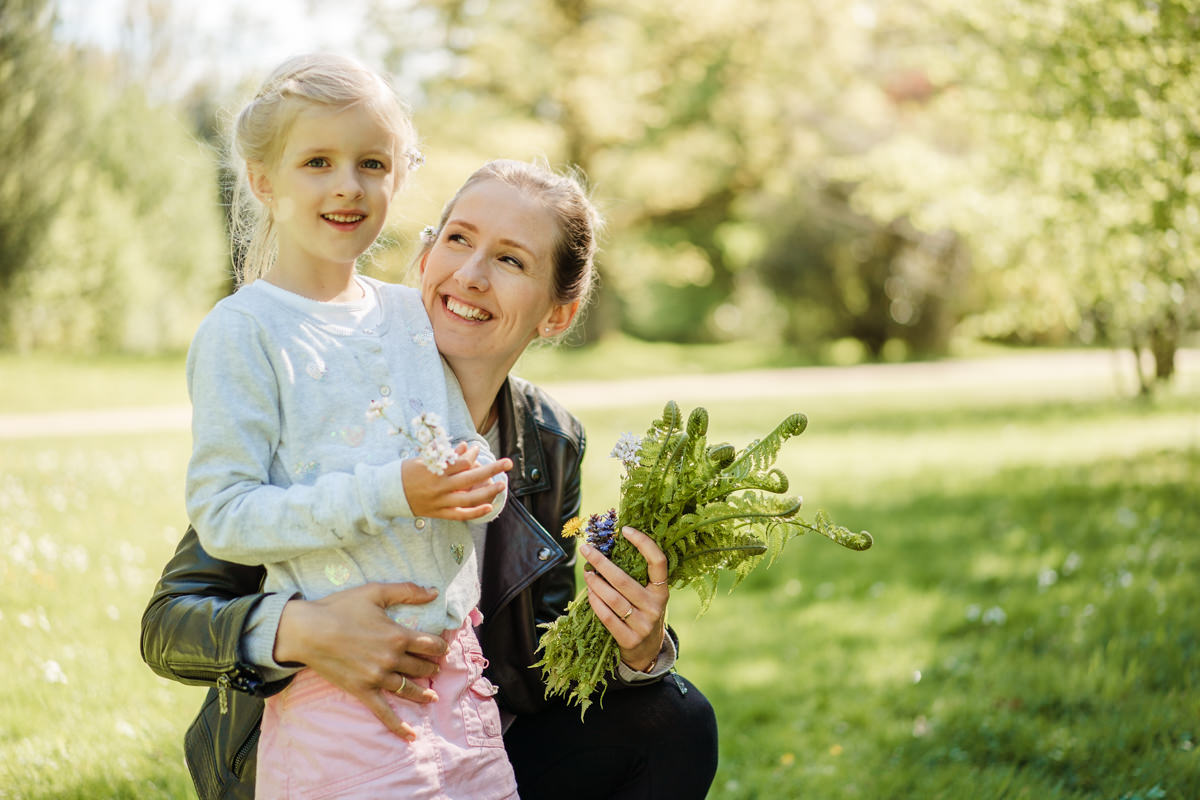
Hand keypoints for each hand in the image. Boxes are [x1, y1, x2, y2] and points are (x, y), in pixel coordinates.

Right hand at [274, 582, 448, 740]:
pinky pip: (384, 712)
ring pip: (408, 689)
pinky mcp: (362, 690)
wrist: (308, 631)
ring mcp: (377, 677)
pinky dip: (398, 725)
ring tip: (431, 696)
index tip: (440, 648)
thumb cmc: (340, 608)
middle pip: (421, 667)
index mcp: (398, 635)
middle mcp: (392, 659)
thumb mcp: (375, 592)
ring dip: (423, 693)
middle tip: (434, 668)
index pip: (431, 645)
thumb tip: (434, 592)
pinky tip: (411, 735)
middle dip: (431, 667)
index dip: (439, 646)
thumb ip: (407, 591)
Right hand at [402, 444, 511, 520]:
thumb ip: (446, 455)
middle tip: (508, 463)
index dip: (473, 455)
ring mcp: (440, 502)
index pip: (462, 462)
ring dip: (488, 492)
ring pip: (469, 498)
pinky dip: (476, 512)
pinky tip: (489, 506)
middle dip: (492, 469)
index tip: (477, 449)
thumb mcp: (423, 459)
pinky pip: (460, 515)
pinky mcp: (438, 513)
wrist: (386, 493)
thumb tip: (465, 447)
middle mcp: (440, 486)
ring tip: (502, 485)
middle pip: (471, 477)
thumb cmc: (404, 472)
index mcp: (435, 470)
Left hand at [578, 526, 668, 672]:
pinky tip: (589, 593)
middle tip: (586, 550)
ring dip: (595, 583)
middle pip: (624, 580)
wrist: (648, 651)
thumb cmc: (643, 613)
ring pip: (613, 598)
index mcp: (662, 591)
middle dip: (601, 562)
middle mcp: (655, 606)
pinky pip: (607, 616)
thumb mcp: (648, 595)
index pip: (658, 562)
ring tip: (586, 572)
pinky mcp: (629, 639)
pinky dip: (595, 602)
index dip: (644, 543)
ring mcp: (643, 624)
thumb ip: (637, 577)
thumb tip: (607, 549)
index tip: (625, 530)